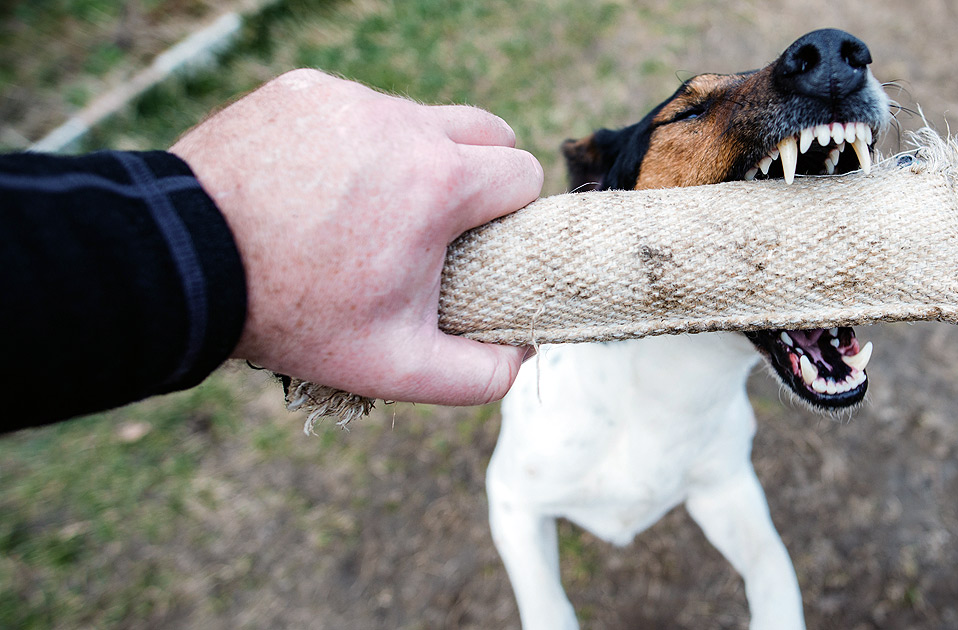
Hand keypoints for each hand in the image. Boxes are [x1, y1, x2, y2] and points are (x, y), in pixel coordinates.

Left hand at [171, 69, 542, 404]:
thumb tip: (520, 353)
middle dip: (482, 172)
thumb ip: (479, 374)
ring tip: (372, 209)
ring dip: (415, 156)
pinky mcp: (304, 90)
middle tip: (443, 223)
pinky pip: (356, 109)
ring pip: (418, 118)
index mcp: (438, 181)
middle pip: (485, 129)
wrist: (184, 263)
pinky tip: (321, 186)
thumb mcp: (394, 366)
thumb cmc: (291, 314)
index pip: (521, 172)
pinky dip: (355, 143)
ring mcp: (349, 100)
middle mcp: (401, 123)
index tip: (483, 243)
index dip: (513, 213)